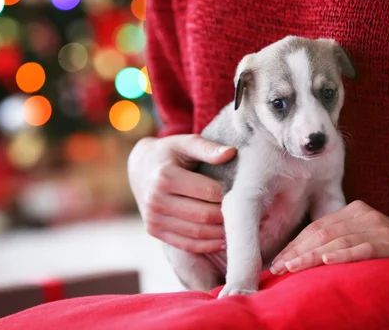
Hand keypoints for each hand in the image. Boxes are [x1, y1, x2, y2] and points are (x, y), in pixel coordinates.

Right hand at [128, 134, 235, 252]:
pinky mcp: (154, 230)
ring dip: (221, 234)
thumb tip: (231, 153)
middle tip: (249, 215)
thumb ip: (207, 148)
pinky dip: (207, 245)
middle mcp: (156, 199)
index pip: (208, 192)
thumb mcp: (185, 143)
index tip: (243, 194)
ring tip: (240, 228)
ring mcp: (153, 218)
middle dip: (228, 217)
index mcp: (165, 176)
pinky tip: (223, 240)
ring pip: (197, 233)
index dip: (229, 194)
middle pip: (204, 215)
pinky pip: (186, 244)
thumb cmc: (169, 154)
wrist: (139, 168)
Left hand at [270, 200, 388, 274]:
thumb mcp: (361, 234)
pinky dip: (343, 255)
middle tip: (279, 267)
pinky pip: (363, 248)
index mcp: (352, 210)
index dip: (295, 244)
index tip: (278, 261)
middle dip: (297, 251)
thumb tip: (300, 255)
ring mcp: (377, 227)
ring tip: (293, 267)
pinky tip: (326, 261)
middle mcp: (362, 214)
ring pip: (337, 240)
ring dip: (312, 256)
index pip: (316, 227)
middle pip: (322, 232)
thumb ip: (337, 238)